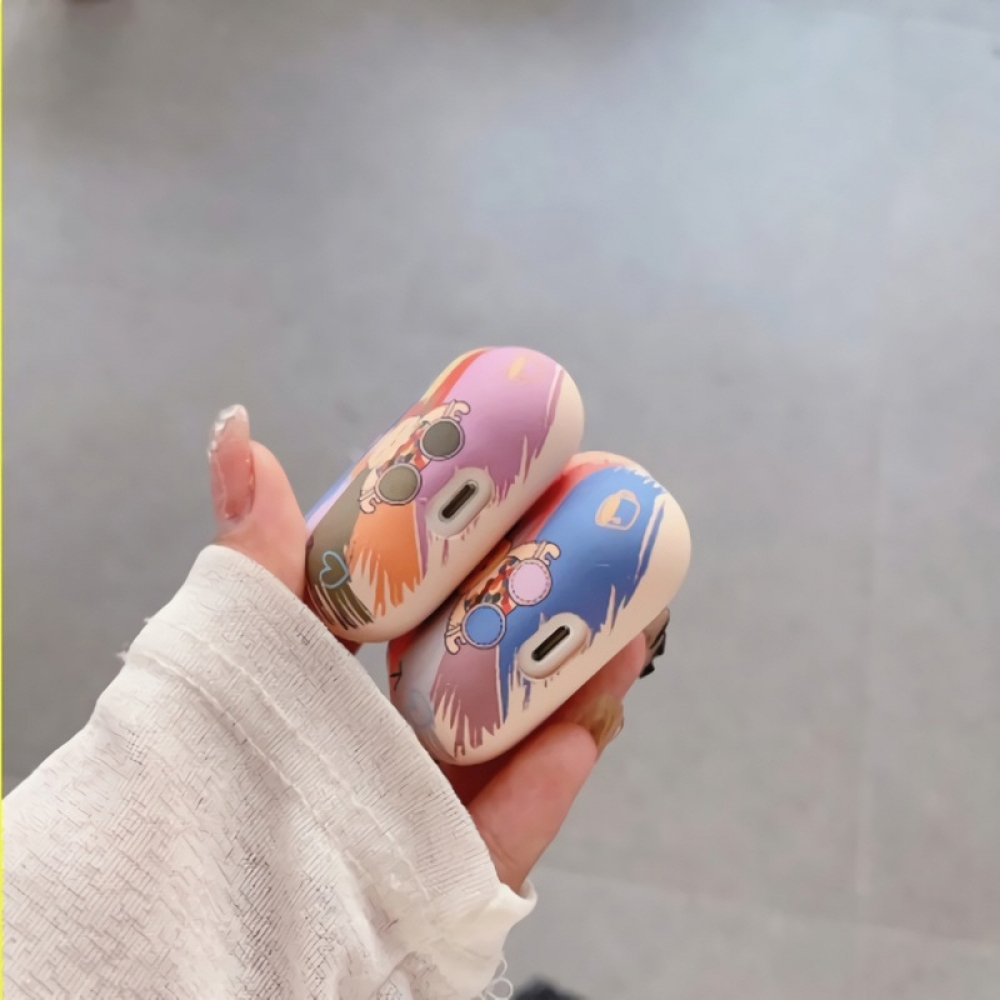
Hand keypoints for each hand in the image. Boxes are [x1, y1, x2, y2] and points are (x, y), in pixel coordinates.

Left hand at [208, 405, 646, 890]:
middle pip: (490, 670)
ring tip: (625, 630)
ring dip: (572, 689)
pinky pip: (508, 827)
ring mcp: (429, 806)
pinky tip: (583, 731)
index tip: (524, 498)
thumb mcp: (241, 638)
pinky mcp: (450, 871)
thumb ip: (253, 549)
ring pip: (516, 741)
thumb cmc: (220, 758)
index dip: (479, 554)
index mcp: (352, 680)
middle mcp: (396, 736)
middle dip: (548, 617)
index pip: (428, 607)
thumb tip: (236, 428)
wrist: (211, 909)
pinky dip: (544, 784)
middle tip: (597, 558)